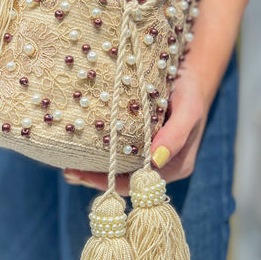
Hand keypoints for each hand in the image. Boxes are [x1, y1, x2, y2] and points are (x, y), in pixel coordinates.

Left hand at [64, 60, 210, 195]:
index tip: (84, 175)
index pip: (139, 184)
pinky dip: (102, 155)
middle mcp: (163, 166)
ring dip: (96, 170)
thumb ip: (176, 135)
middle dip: (97, 179)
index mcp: (176, 166)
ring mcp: (151, 155)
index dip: (110, 183)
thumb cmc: (191, 92)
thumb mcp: (188, 110)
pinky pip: (121, 155)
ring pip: (121, 170)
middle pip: (127, 181)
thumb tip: (155, 161)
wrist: (191, 75)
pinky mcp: (142, 143)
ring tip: (69, 167)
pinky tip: (82, 151)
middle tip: (69, 172)